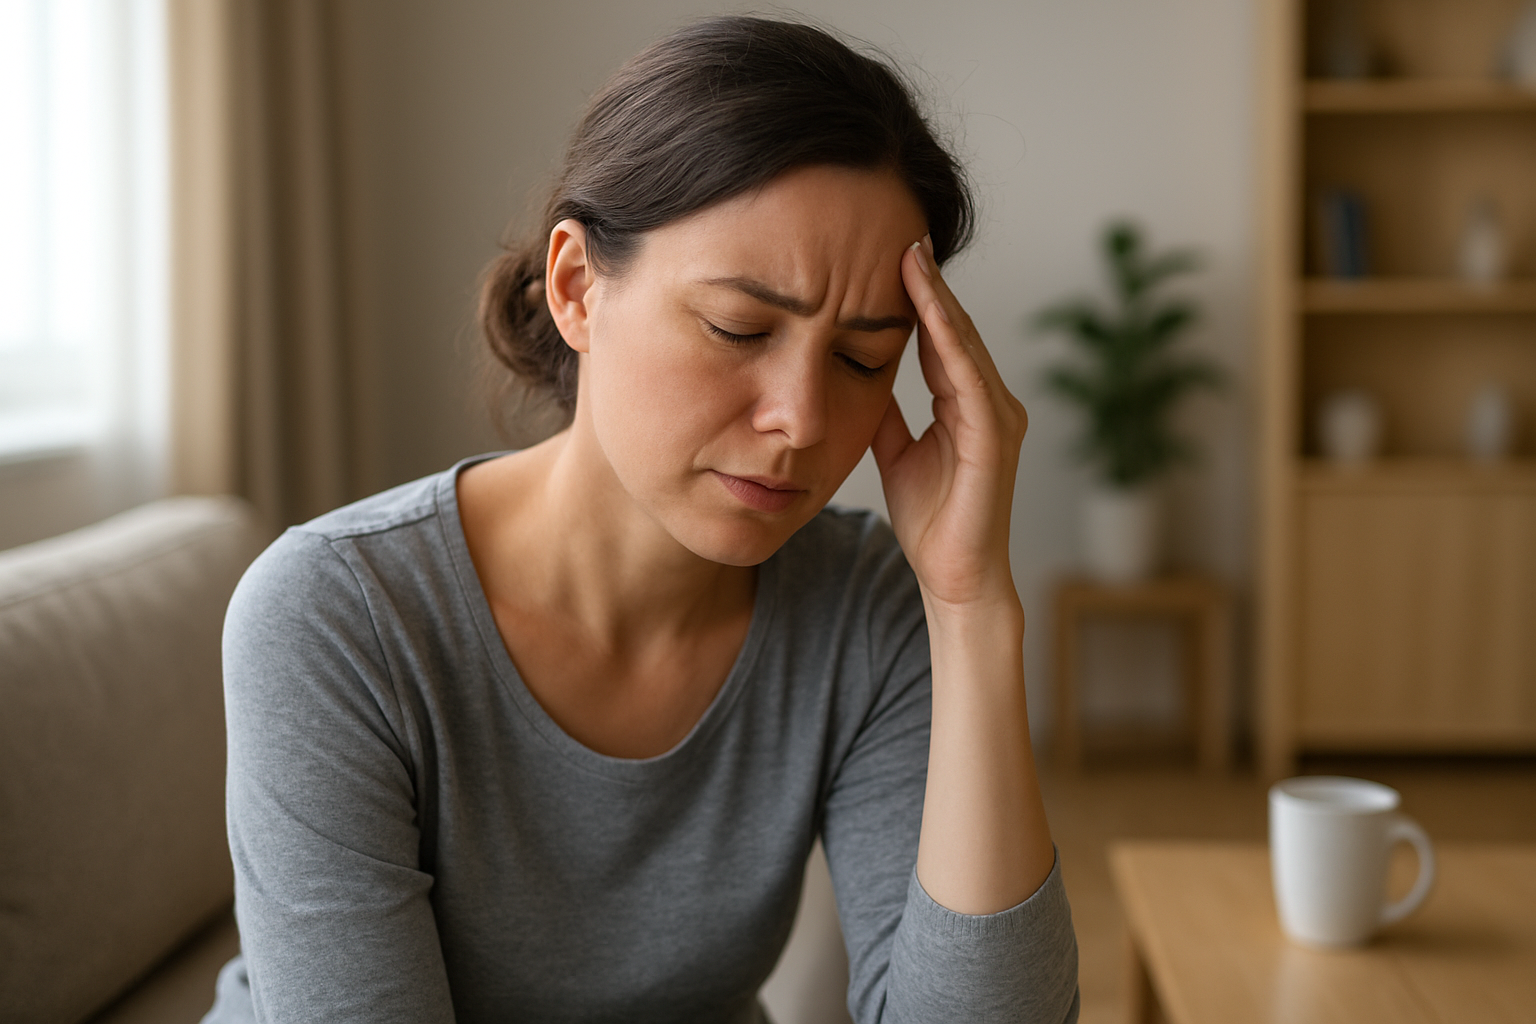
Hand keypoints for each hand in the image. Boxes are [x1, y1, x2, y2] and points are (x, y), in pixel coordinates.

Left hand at [871, 236, 1027, 609]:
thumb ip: (888, 415)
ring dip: (939, 298)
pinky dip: (949, 338)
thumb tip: (858, 376)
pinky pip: (969, 375)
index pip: (940, 339)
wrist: (955, 576)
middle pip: (957, 329)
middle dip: (930, 283)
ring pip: (965, 342)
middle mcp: (991, 403)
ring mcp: (998, 416)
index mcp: (967, 405)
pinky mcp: (994, 435)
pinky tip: (928, 307)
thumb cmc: (932, 522)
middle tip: (904, 233)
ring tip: (912, 254)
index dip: (918, 298)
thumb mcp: (897, 454)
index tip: (891, 256)